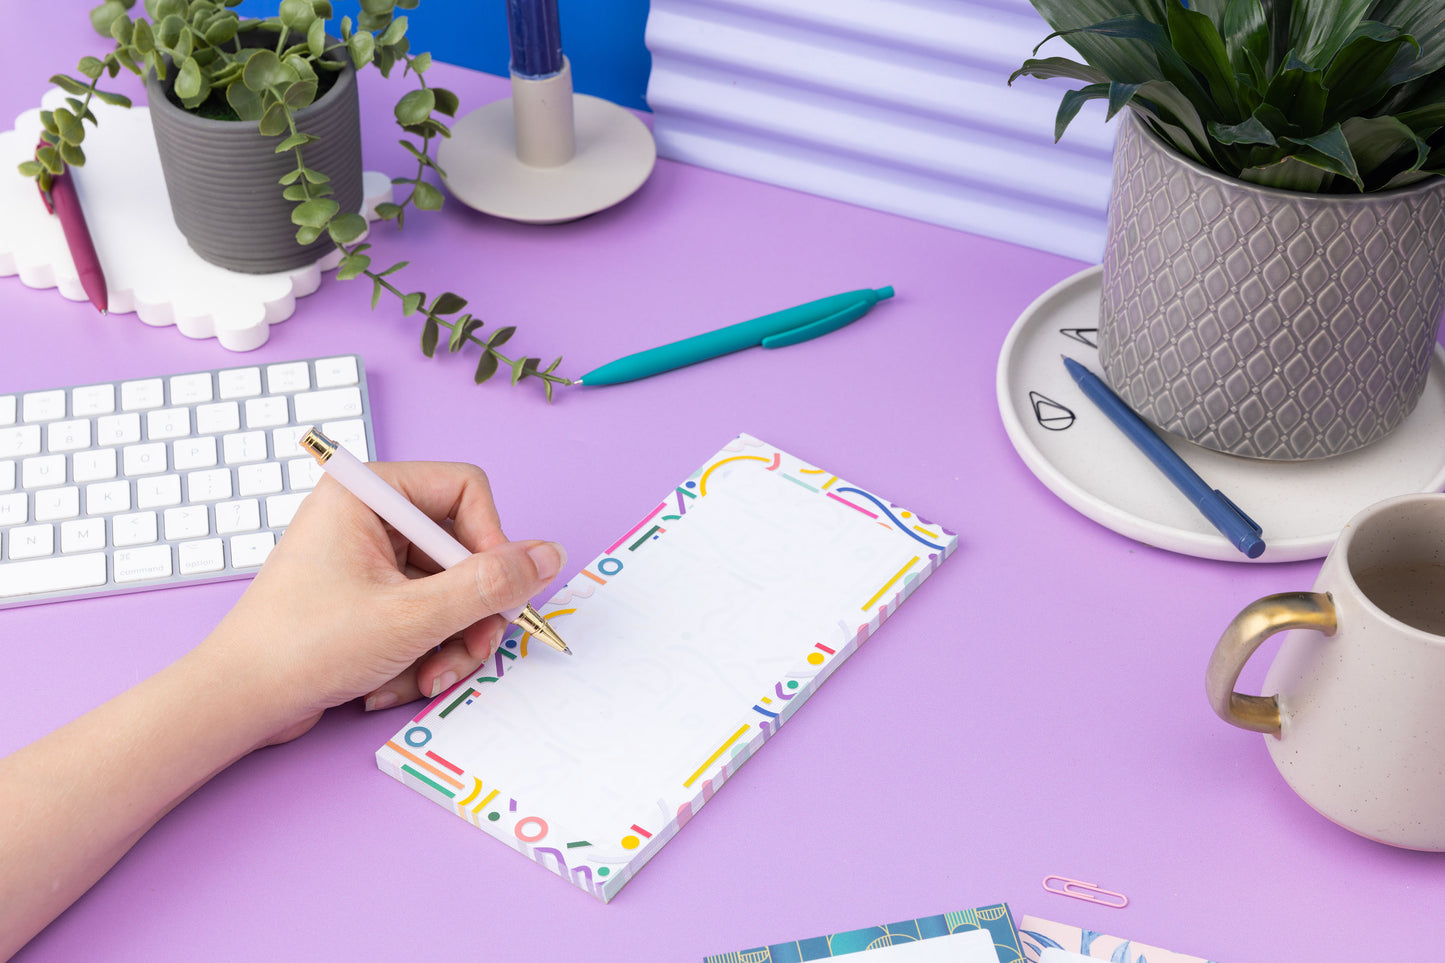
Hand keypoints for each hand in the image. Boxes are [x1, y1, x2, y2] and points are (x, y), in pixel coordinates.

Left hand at [201, 460, 564, 743]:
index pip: (467, 491)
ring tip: (425, 678)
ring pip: (448, 589)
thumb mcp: (413, 617)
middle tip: (468, 653)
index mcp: (367, 490)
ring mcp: (367, 557)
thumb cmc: (304, 647)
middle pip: (463, 548)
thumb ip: (490, 585)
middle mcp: (368, 514)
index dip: (492, 544)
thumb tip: (551, 555)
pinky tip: (394, 682)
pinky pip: (423, 614)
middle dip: (468, 612)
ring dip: (447, 641)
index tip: (494, 596)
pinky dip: (421, 651)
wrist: (236, 703)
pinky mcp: (367, 596)